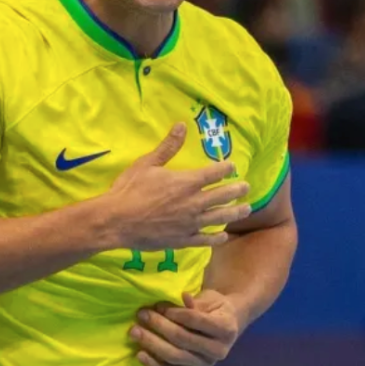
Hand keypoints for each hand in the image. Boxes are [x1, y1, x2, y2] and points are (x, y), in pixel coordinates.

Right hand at [106, 124, 250, 250]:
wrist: (116, 220)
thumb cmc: (130, 189)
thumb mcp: (147, 163)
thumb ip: (168, 146)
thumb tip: (182, 125)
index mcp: (186, 182)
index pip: (214, 174)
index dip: (226, 169)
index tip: (232, 166)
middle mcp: (193, 203)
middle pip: (222, 195)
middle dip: (237, 190)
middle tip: (247, 187)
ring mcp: (190, 223)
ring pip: (219, 218)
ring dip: (235, 213)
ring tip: (246, 209)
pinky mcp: (183, 240)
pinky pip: (205, 239)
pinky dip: (216, 237)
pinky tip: (223, 235)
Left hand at [130, 290, 241, 365]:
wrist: (225, 325)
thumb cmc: (215, 308)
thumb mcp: (210, 300)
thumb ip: (195, 302)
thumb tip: (182, 296)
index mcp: (225, 329)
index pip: (196, 320)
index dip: (176, 312)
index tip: (158, 305)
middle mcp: (217, 351)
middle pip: (183, 339)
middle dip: (159, 326)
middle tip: (142, 314)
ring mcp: (204, 364)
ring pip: (175, 356)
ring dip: (152, 344)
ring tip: (135, 332)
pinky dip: (154, 364)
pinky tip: (140, 355)